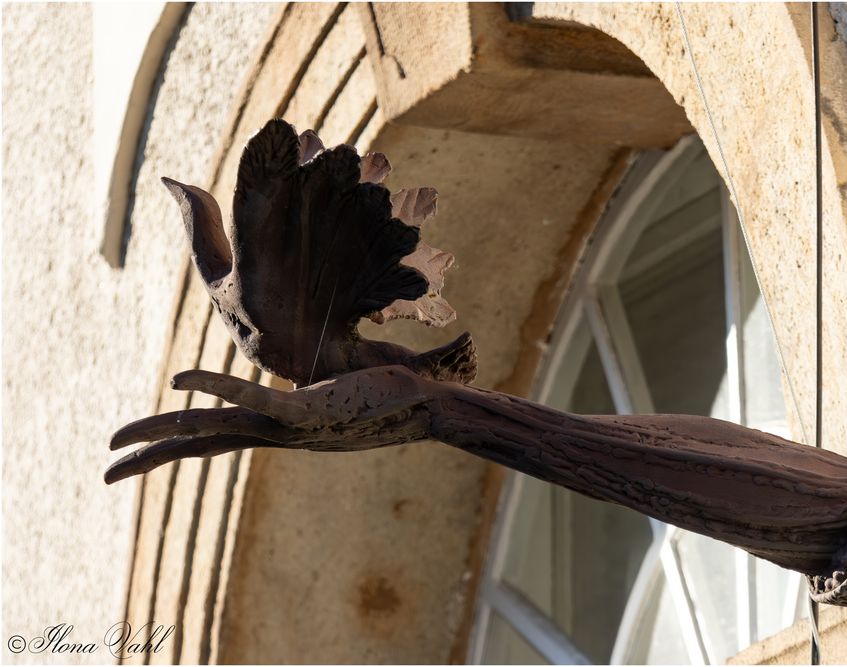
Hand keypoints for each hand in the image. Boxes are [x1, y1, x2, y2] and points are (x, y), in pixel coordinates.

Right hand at [105, 365, 435, 483]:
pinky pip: (252, 400)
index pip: (219, 440)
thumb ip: (331, 385)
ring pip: (212, 431)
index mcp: (283, 430)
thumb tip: (337, 369)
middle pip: (202, 447)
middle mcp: (279, 434)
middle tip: (107, 472)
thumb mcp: (350, 393)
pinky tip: (179, 380)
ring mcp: (290, 426)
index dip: (178, 446)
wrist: (433, 409)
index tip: (145, 453)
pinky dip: (214, 387)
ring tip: (117, 442)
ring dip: (162, 432)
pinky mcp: (307, 412)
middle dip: (152, 458)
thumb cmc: (398, 398)